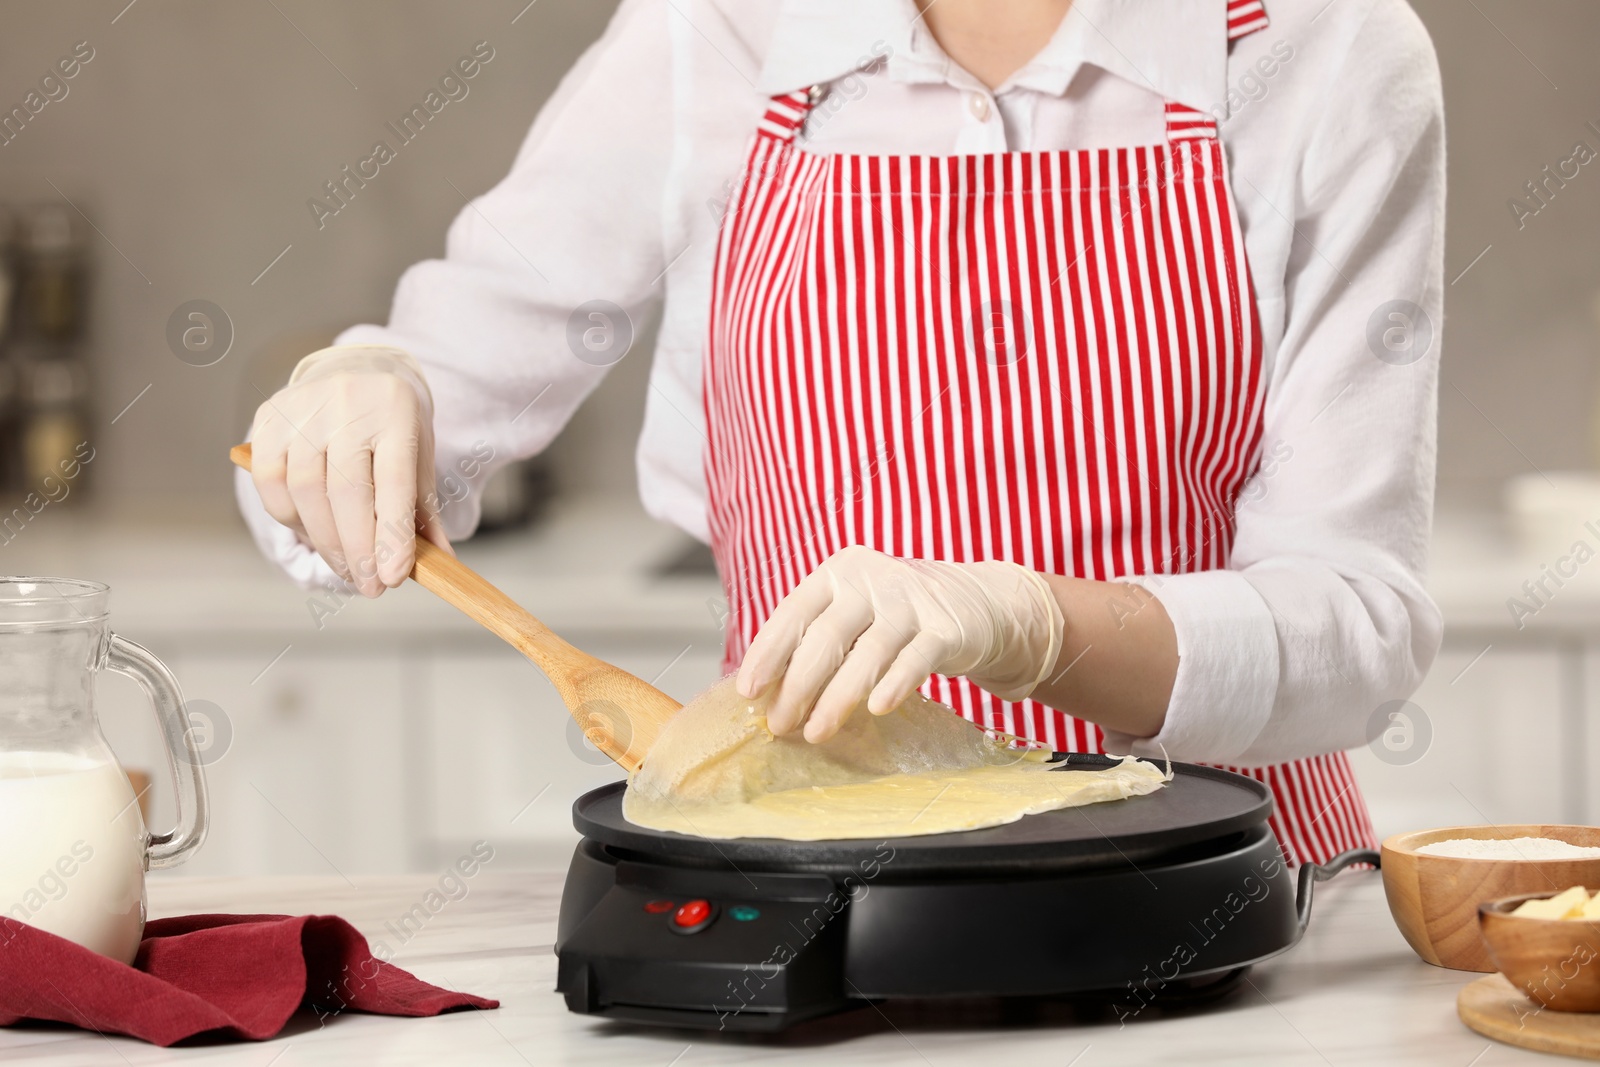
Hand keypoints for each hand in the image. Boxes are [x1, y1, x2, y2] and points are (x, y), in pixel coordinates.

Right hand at [248, 345, 450, 597]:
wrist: (357, 370)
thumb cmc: (393, 424)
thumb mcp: (419, 454)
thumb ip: (424, 509)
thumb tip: (439, 564)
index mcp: (395, 412)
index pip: (393, 481)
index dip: (391, 534)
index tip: (392, 579)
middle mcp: (347, 405)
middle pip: (346, 492)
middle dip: (358, 549)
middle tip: (371, 587)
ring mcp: (303, 410)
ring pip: (305, 492)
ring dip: (326, 542)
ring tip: (349, 569)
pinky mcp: (269, 419)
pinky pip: (271, 483)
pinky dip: (291, 518)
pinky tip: (313, 534)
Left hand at [735, 545, 1064, 741]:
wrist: (973, 601)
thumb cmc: (894, 616)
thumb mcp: (851, 614)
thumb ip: (815, 641)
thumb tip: (767, 693)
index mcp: (837, 574)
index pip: (794, 611)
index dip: (768, 652)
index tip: (749, 690)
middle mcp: (871, 580)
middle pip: (827, 636)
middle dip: (798, 685)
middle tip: (780, 724)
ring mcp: (910, 601)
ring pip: (868, 652)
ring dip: (838, 697)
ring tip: (816, 732)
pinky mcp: (945, 627)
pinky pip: (915, 658)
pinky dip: (894, 683)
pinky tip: (876, 708)